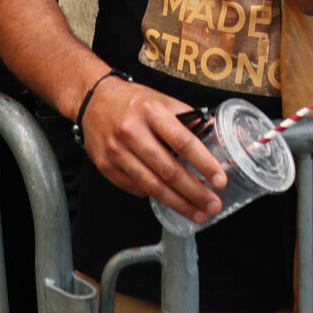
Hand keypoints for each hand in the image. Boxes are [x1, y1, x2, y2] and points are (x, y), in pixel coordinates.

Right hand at [79, 75, 225, 219]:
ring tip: (197, 213)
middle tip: (213, 205)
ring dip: (178, 203)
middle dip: (194, 192)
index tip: (219, 180)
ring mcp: (116, 151)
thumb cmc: (132, 100)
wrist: (92, 100)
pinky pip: (136, 188)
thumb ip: (186, 118)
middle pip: (168, 170)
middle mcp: (132, 132)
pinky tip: (170, 200)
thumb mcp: (161, 100)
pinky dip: (155, 196)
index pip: (183, 142)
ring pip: (152, 185)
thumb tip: (213, 136)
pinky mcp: (106, 166)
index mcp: (151, 111)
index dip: (204, 164)